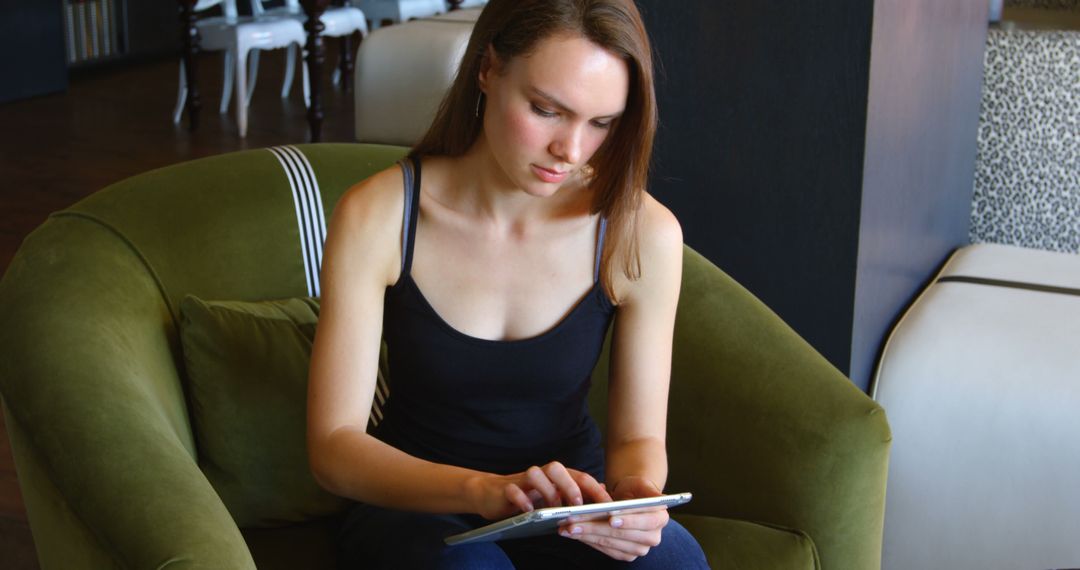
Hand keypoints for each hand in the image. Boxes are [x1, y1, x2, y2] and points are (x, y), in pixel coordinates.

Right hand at [465, 461, 610, 520]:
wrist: (490, 494)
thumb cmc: (527, 497)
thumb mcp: (553, 495)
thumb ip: (575, 491)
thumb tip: (602, 487)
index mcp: (555, 477)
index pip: (579, 477)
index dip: (595, 489)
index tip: (609, 505)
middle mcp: (541, 475)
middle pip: (557, 468)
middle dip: (570, 485)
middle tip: (577, 504)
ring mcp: (522, 480)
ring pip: (535, 473)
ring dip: (546, 491)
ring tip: (552, 509)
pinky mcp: (506, 489)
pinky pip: (514, 490)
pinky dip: (522, 499)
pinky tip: (528, 512)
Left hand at [558, 476, 669, 561]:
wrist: (629, 500)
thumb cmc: (635, 489)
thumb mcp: (642, 483)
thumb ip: (650, 490)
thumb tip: (660, 498)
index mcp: (660, 519)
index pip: (645, 522)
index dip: (628, 521)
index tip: (610, 518)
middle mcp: (652, 538)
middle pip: (621, 534)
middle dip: (596, 527)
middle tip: (574, 521)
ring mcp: (639, 549)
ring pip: (609, 542)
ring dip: (587, 535)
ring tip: (567, 526)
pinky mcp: (625, 555)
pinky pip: (604, 549)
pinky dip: (587, 540)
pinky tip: (572, 532)